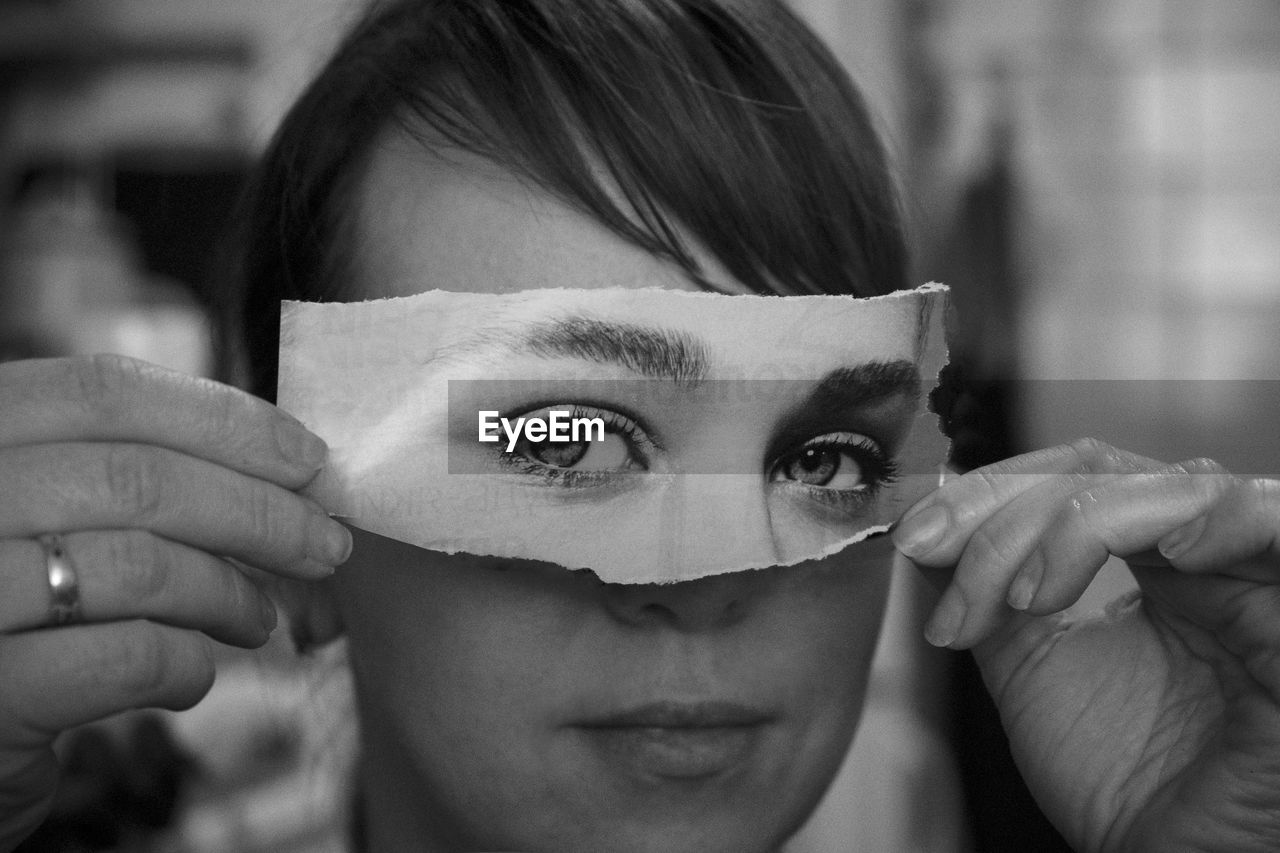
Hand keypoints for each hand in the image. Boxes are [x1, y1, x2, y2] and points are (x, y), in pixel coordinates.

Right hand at [0, 355, 351, 850]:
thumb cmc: (11, 611)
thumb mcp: (41, 512)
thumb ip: (127, 473)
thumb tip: (290, 463)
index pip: (106, 392)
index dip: (225, 420)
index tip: (308, 459)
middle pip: (137, 477)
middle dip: (259, 511)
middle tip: (324, 545)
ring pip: (141, 565)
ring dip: (229, 592)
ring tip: (258, 619)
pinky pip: (128, 657)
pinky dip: (187, 665)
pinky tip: (189, 676)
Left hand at [894, 439, 1279, 851]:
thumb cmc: (1118, 781)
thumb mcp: (1027, 666)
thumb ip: (988, 593)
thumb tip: (929, 531)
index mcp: (1147, 559)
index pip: (1067, 475)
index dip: (986, 492)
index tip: (916, 539)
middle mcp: (1203, 554)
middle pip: (1102, 471)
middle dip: (1003, 508)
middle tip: (936, 553)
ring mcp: (1254, 579)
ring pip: (1173, 488)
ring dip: (1079, 522)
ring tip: (1026, 596)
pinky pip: (1278, 525)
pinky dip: (1218, 519)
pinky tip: (1163, 552)